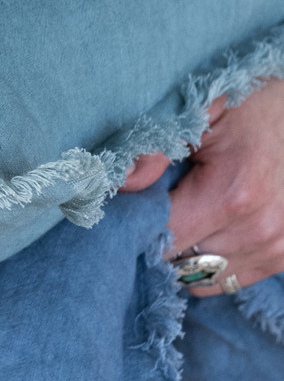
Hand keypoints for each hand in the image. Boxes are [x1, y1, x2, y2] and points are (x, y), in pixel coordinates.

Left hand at [120, 78, 283, 293]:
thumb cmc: (250, 102)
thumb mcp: (198, 109)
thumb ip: (154, 148)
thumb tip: (113, 183)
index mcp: (231, 195)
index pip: (161, 236)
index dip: (133, 223)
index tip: (121, 206)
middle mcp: (258, 230)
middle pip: (180, 261)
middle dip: (155, 239)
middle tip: (144, 209)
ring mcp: (278, 247)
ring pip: (204, 276)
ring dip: (183, 253)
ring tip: (176, 216)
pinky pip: (231, 278)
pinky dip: (209, 261)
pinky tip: (201, 230)